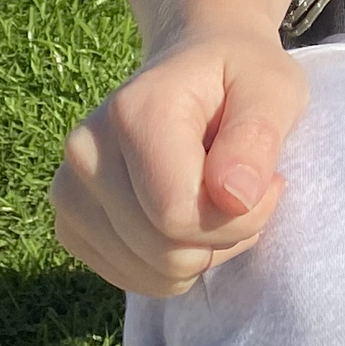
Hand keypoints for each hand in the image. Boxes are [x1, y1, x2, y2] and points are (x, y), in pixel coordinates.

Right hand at [50, 31, 306, 297]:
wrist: (193, 67)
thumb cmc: (240, 79)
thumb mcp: (274, 90)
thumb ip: (258, 139)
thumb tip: (233, 197)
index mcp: (135, 111)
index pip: (180, 215)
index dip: (241, 219)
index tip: (271, 183)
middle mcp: (86, 151)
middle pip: (163, 250)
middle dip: (223, 237)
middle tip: (242, 191)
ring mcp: (70, 189)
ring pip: (149, 272)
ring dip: (200, 252)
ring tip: (213, 199)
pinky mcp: (70, 223)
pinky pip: (131, 278)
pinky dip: (170, 265)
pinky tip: (184, 219)